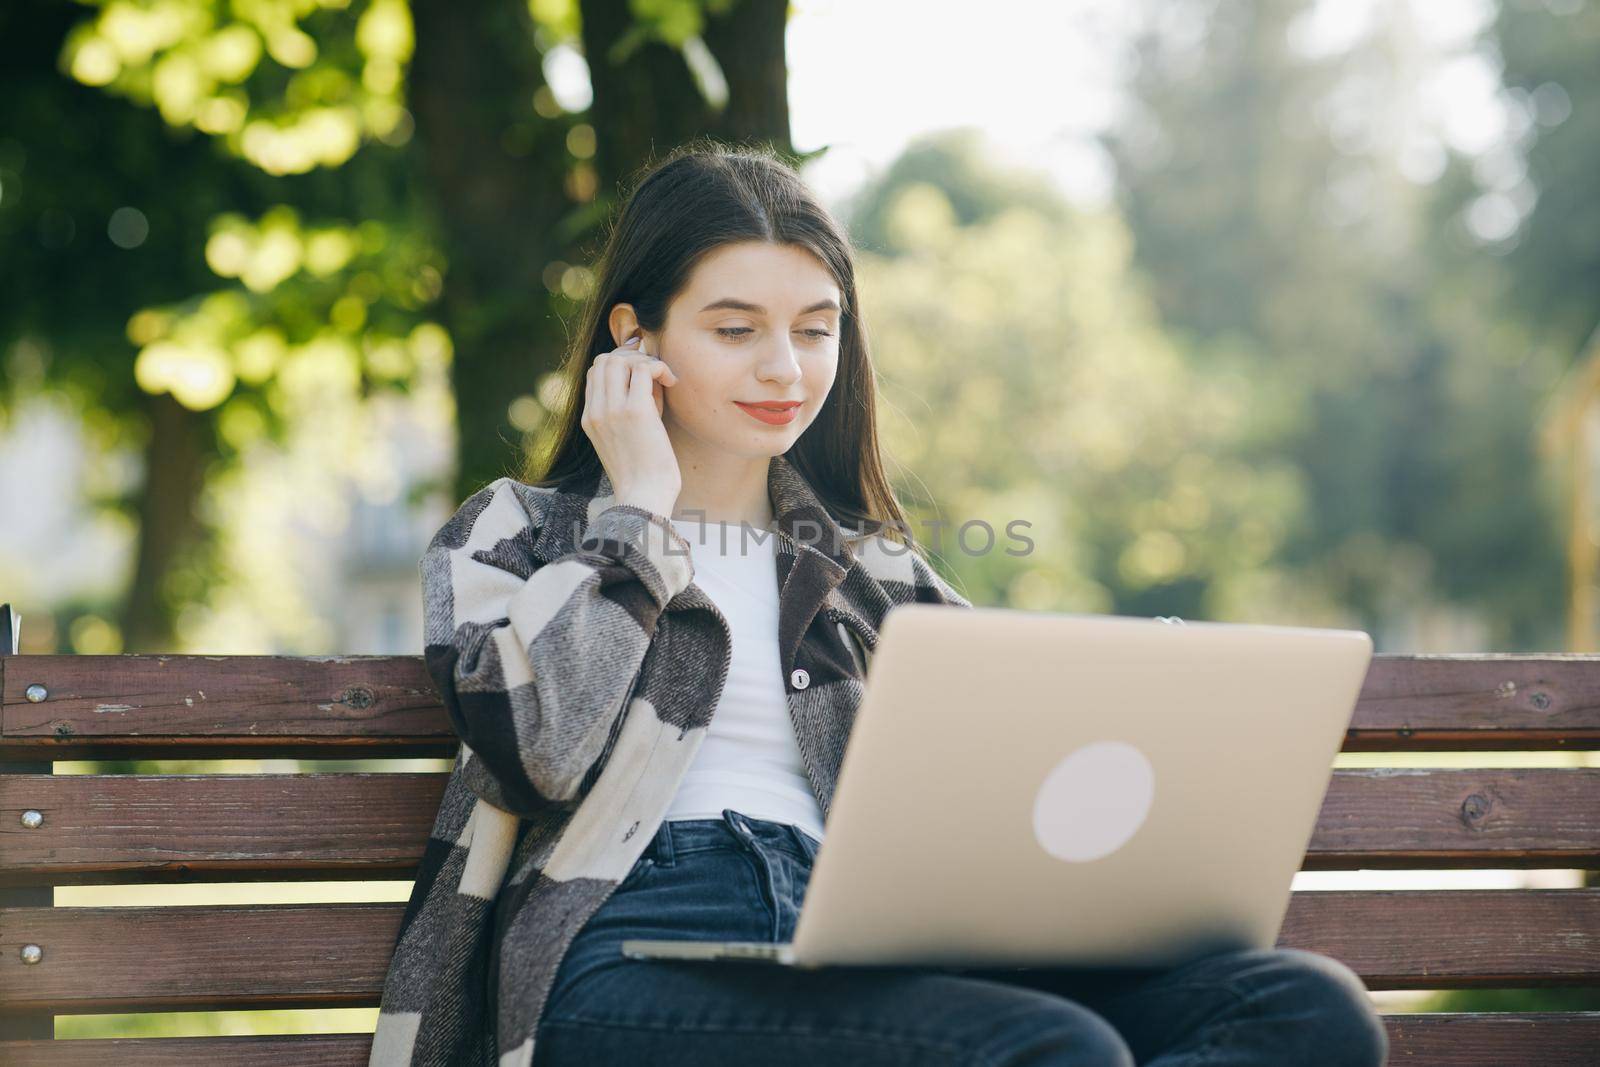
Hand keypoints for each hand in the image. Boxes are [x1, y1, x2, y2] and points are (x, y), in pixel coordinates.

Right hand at [580, 335, 682, 513]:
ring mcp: (613, 410)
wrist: (645, 498)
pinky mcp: (635, 411)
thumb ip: (630, 405)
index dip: (620, 363)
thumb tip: (648, 373)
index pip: (595, 372)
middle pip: (604, 360)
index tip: (643, 372)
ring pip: (620, 359)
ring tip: (664, 378)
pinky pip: (643, 368)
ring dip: (646, 360)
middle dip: (632, 357)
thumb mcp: (627, 436)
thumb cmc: (644, 473)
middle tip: (655, 373)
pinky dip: (660, 367)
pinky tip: (672, 382)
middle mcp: (596, 411)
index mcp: (589, 418)